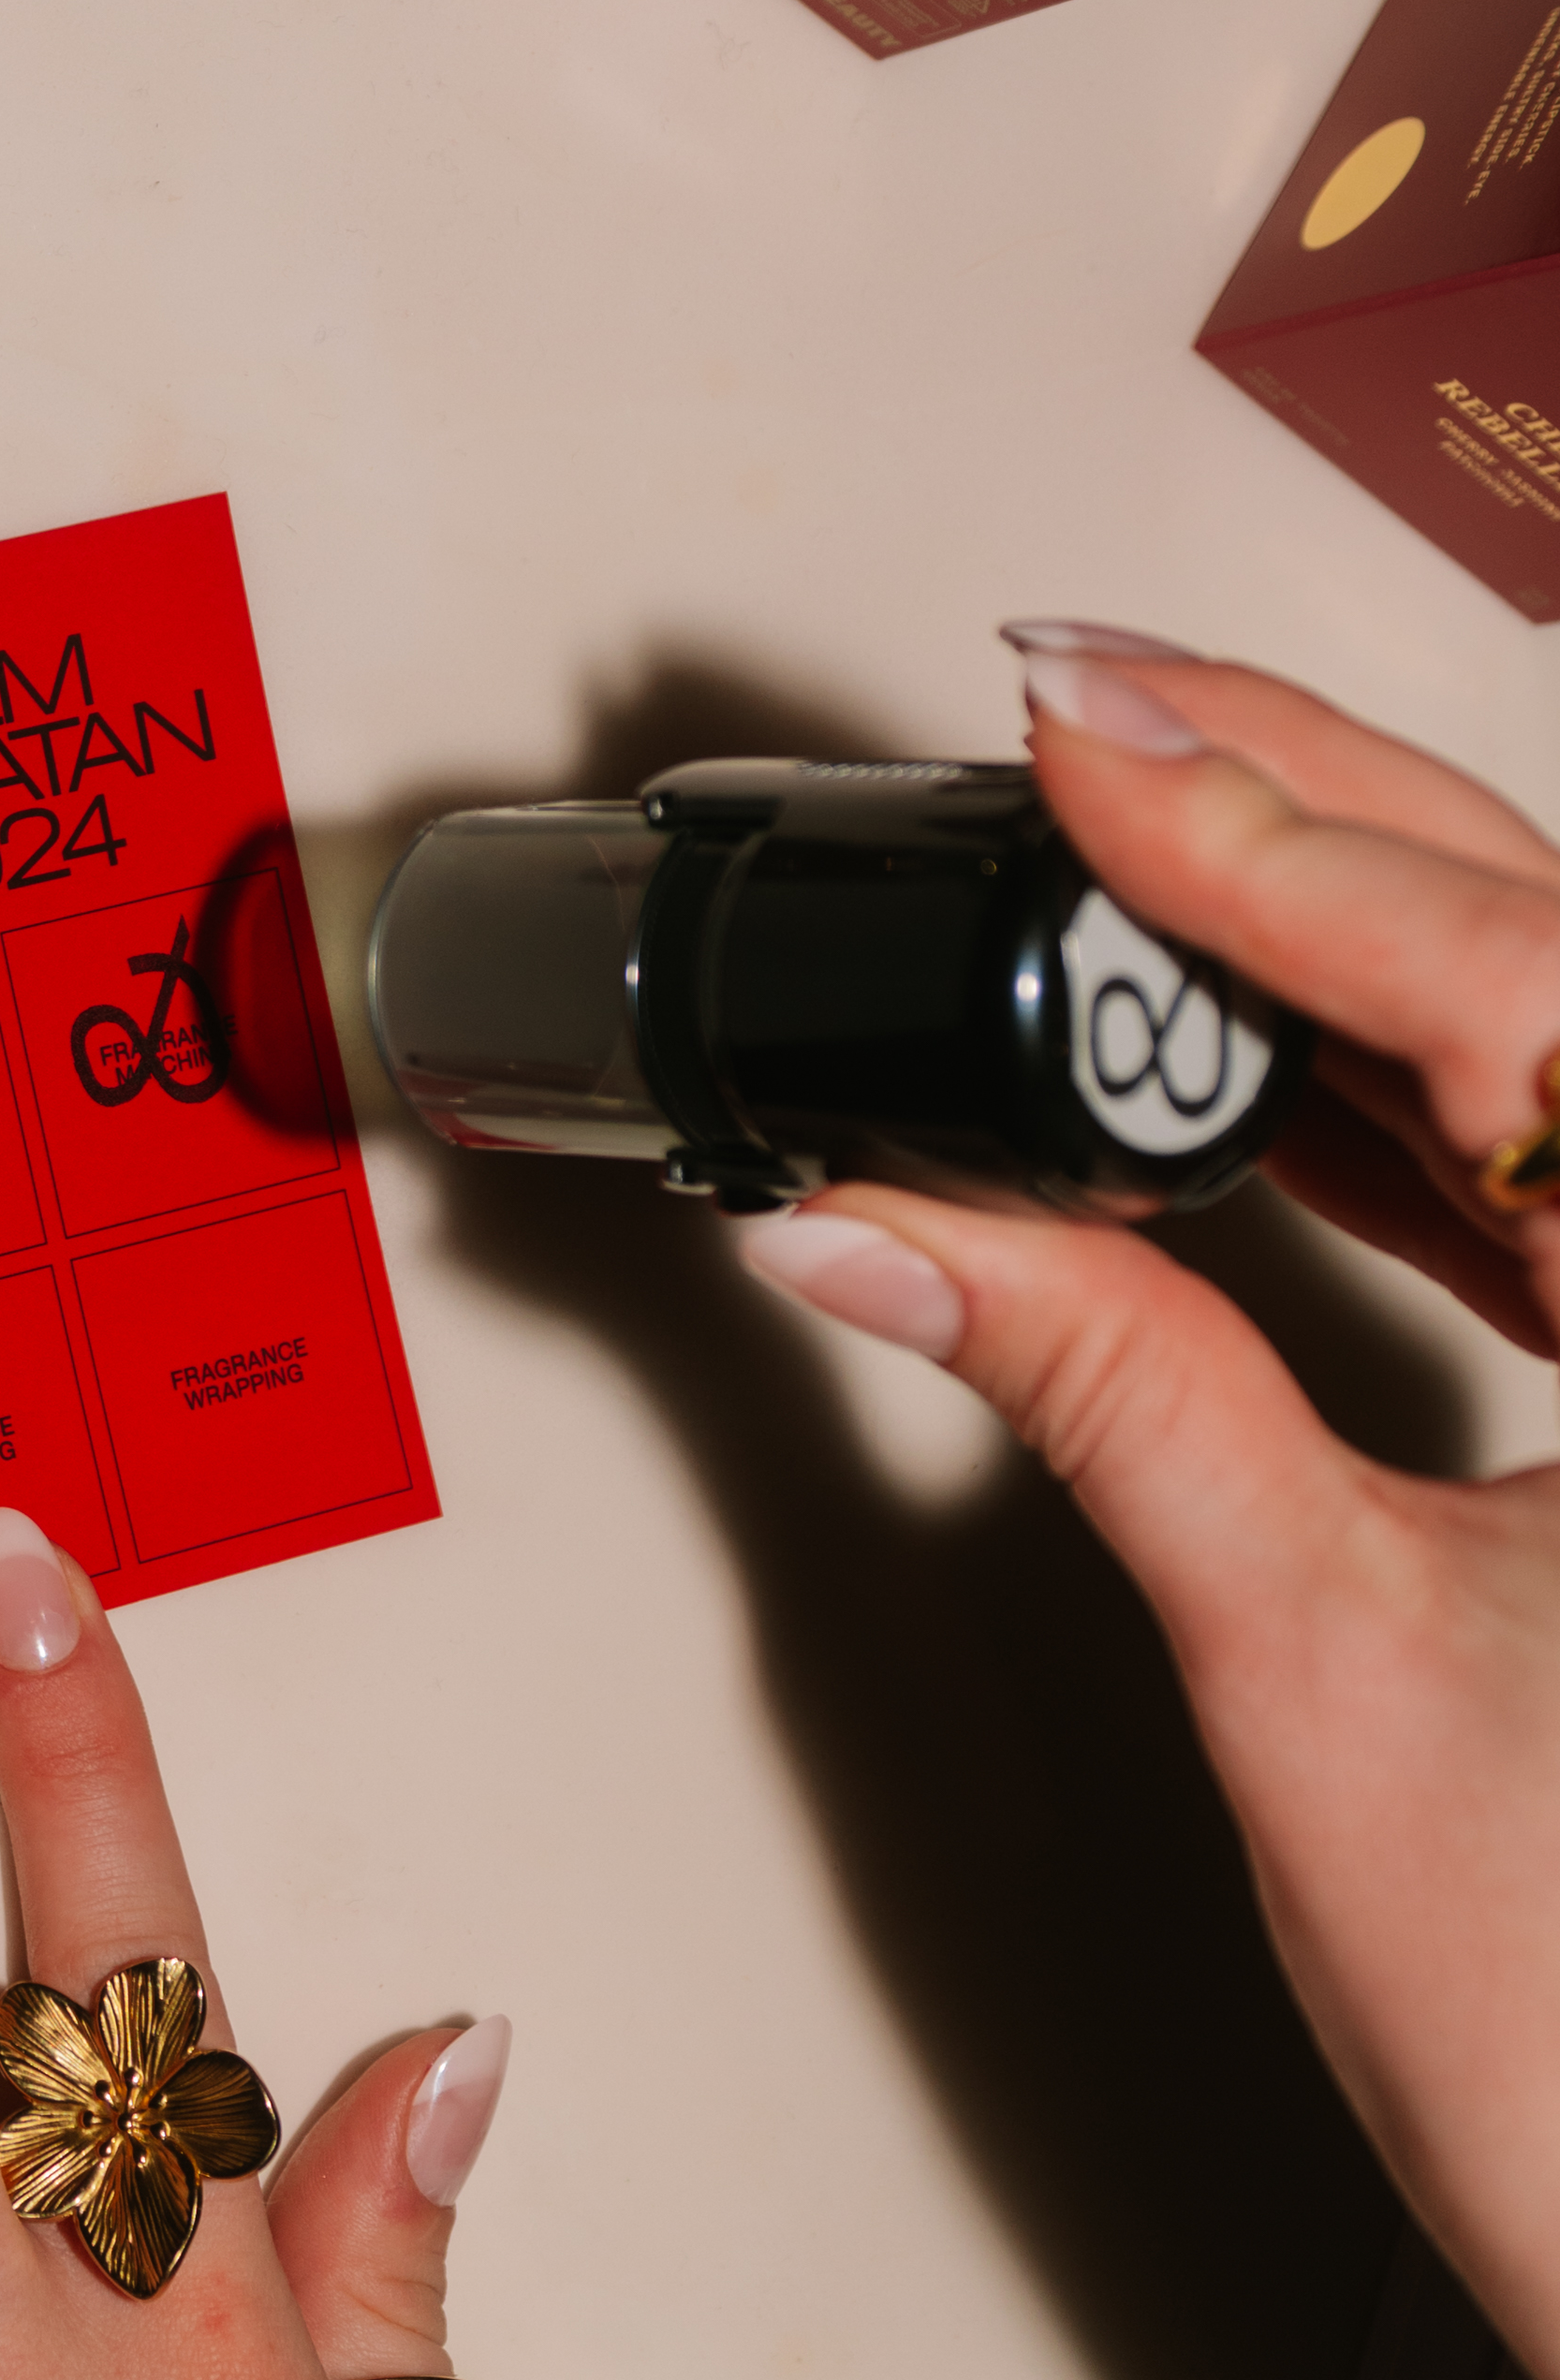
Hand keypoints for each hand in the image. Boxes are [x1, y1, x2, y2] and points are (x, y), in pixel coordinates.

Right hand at [742, 633, 1559, 2379]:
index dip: (1269, 847)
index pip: (1511, 988)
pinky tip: (1245, 1050)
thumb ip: (1105, 1394)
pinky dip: (1393, 1087)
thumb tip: (886, 1226)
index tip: (1076, 753)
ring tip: (1131, 823)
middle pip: (1549, 952)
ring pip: (1550, 1041)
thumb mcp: (1314, 1670)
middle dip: (1307, 805)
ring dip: (1343, 923)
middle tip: (1082, 709)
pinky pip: (1548, 1176)